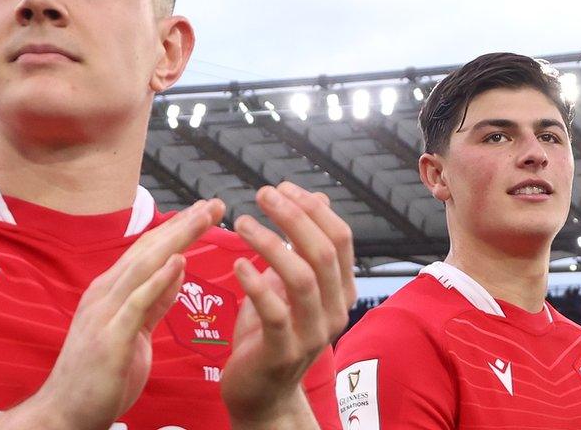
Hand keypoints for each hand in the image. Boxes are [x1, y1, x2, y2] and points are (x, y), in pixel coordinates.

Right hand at [19, 199, 225, 429]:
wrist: (64, 414)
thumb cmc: (99, 376)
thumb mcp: (135, 333)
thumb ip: (154, 302)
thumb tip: (177, 271)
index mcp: (112, 292)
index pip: (150, 251)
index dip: (179, 229)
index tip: (207, 211)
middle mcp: (106, 293)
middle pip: (149, 250)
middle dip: (184, 225)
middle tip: (215, 203)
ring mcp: (105, 313)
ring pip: (144, 266)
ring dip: (176, 240)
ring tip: (204, 218)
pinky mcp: (109, 337)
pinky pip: (137, 303)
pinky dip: (158, 280)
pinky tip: (179, 261)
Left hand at [220, 182, 355, 426]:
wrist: (261, 394)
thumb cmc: (271, 334)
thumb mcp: (289, 284)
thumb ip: (303, 246)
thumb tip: (317, 198)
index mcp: (340, 291)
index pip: (340, 238)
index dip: (312, 208)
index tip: (282, 187)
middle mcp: (334, 311)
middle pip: (323, 252)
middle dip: (293, 216)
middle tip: (263, 194)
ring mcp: (312, 334)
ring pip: (302, 278)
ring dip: (270, 243)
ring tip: (242, 222)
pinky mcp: (283, 352)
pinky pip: (275, 312)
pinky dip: (256, 284)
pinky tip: (239, 264)